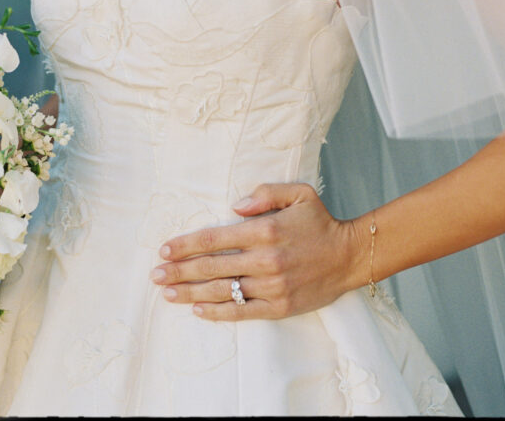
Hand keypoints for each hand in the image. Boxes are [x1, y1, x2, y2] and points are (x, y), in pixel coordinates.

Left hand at [149, 183, 361, 320]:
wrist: (349, 256)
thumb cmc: (320, 222)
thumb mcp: (299, 193)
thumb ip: (265, 193)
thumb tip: (234, 206)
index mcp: (265, 230)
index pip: (215, 238)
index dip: (186, 244)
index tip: (164, 250)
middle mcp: (265, 260)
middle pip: (212, 267)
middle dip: (179, 271)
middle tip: (155, 275)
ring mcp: (272, 286)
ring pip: (223, 291)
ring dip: (191, 293)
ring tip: (168, 293)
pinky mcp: (279, 307)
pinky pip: (242, 312)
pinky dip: (218, 312)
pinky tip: (198, 310)